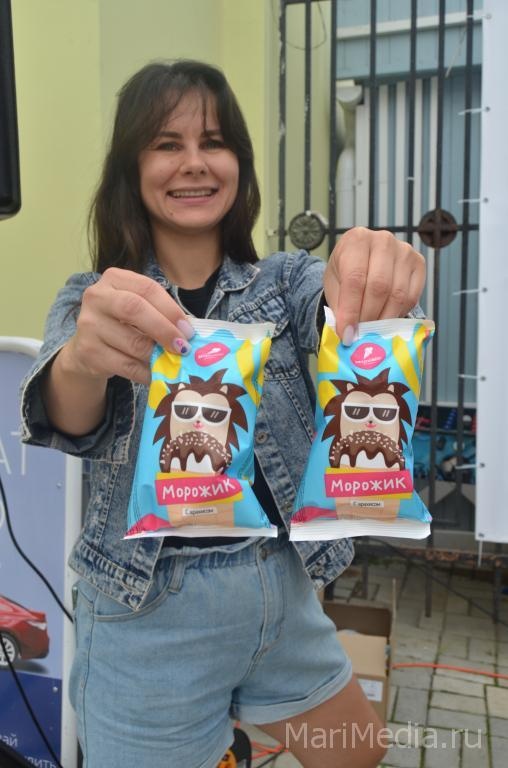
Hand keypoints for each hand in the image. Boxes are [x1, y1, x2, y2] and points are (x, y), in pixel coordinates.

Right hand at [61, 268, 193, 385]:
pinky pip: (126, 365)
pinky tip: (156, 375)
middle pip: (134, 309)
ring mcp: (89, 324)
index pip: (147, 288)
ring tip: (172, 362)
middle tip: (183, 347)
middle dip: (164, 329)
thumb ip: (159, 313)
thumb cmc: (121, 323)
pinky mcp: (88, 351)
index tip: (188, 329)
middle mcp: (97, 297)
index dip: (171, 309)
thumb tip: (189, 331)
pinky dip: (146, 372)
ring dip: (158, 356)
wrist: (88, 347)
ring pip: (132, 342)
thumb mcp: (138, 309)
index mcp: (113, 279)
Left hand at [323, 227, 425, 343]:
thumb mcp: (334, 285)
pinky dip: (398, 313)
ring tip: (372, 330)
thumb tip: (348, 333)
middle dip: (368, 316)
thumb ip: (340, 307)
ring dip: (384, 319)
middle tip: (360, 335)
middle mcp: (383, 240)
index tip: (346, 333)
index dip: (351, 310)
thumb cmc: (345, 272)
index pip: (355, 279)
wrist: (361, 259)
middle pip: (379, 287)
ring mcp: (404, 251)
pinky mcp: (419, 264)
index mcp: (356, 240)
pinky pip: (411, 297)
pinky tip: (386, 318)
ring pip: (398, 294)